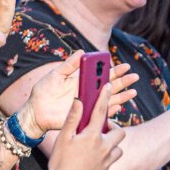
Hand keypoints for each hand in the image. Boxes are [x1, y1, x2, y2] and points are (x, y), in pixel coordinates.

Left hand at [24, 50, 139, 138]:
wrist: (35, 112)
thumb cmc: (43, 92)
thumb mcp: (55, 75)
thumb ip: (69, 65)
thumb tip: (82, 52)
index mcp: (83, 82)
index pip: (103, 75)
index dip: (115, 70)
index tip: (125, 66)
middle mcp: (89, 94)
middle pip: (110, 87)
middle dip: (123, 82)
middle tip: (134, 76)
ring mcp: (89, 106)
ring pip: (110, 101)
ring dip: (122, 96)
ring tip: (134, 92)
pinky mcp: (85, 117)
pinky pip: (101, 115)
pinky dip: (111, 111)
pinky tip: (118, 106)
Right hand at [41, 84, 125, 169]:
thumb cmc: (61, 164)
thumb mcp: (63, 139)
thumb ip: (72, 119)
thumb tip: (78, 101)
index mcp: (92, 136)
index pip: (100, 111)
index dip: (104, 96)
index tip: (107, 85)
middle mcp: (105, 147)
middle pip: (119, 131)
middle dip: (113, 128)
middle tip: (100, 129)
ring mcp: (108, 161)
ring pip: (118, 148)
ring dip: (111, 144)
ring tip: (96, 145)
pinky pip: (112, 161)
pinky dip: (107, 157)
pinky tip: (93, 160)